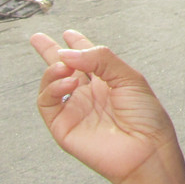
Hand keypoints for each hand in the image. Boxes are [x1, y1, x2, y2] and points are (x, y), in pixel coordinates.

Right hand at [31, 30, 178, 183]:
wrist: (147, 150)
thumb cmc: (146, 118)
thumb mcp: (129, 77)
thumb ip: (100, 59)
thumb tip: (67, 52)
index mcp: (107, 82)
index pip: (87, 59)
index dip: (77, 44)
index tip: (69, 33)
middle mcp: (89, 95)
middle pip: (63, 68)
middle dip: (49, 52)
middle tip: (37, 38)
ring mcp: (75, 110)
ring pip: (51, 83)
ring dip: (53, 69)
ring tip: (66, 65)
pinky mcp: (63, 127)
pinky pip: (47, 103)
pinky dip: (52, 88)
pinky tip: (68, 81)